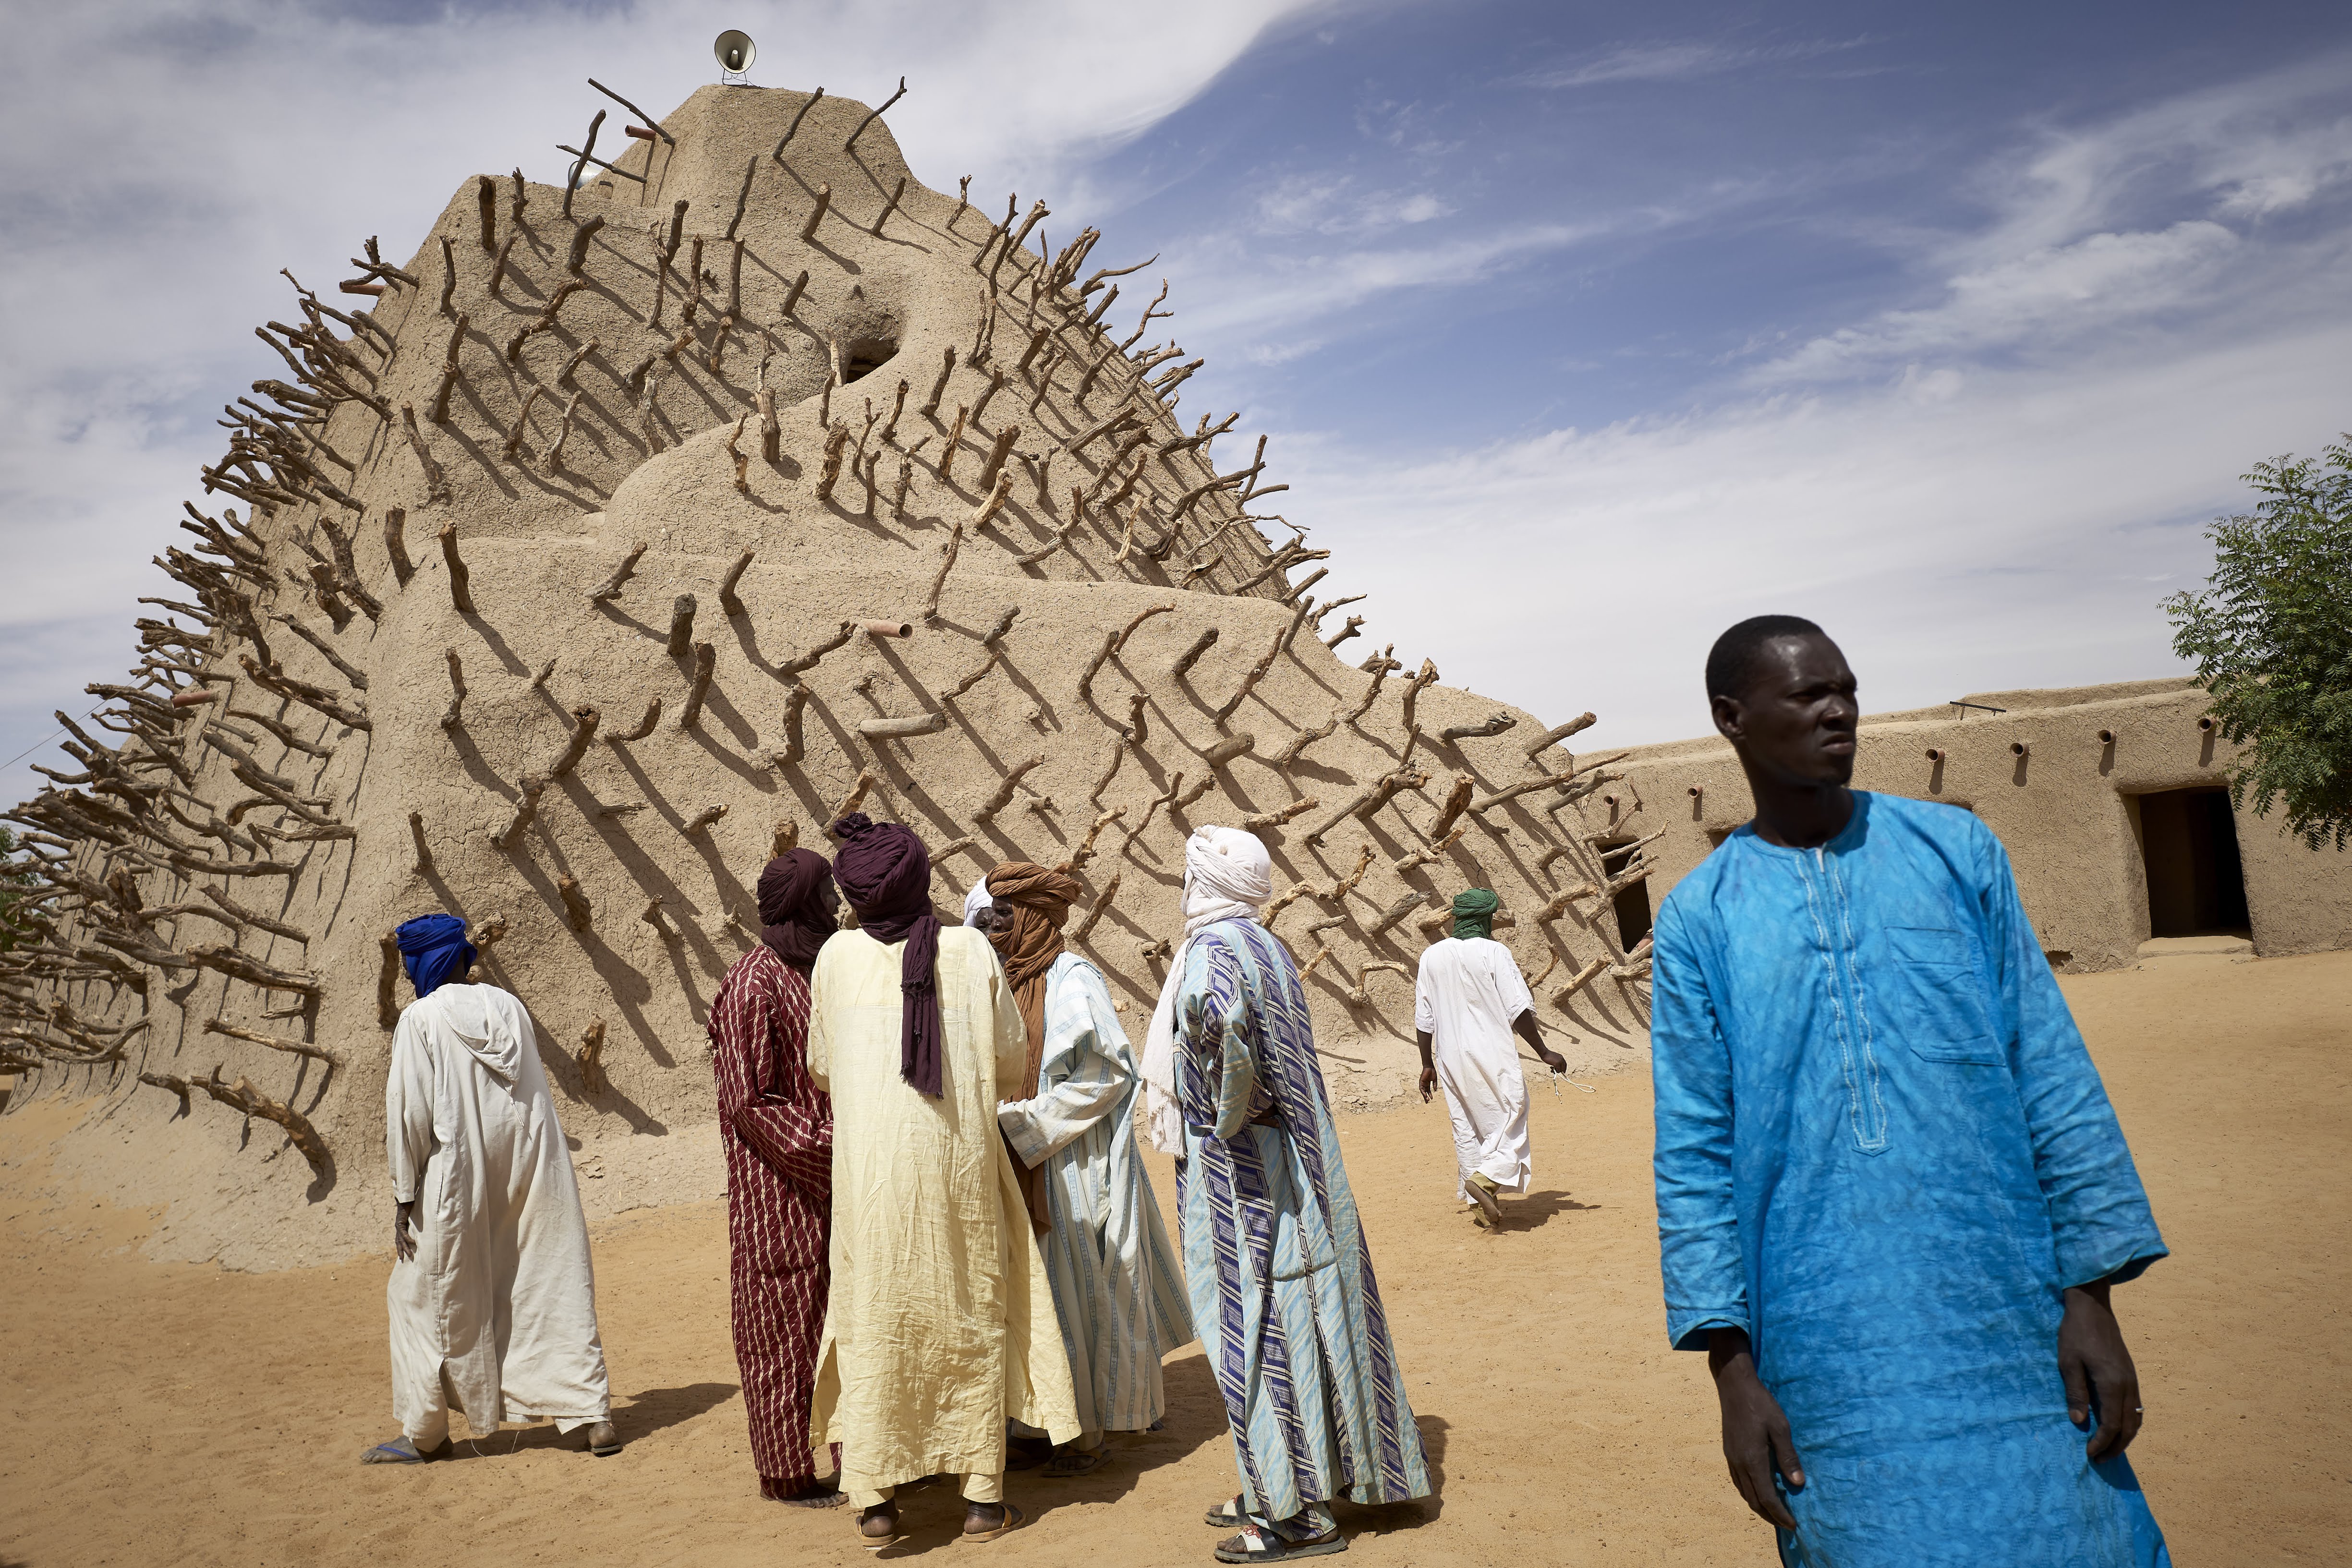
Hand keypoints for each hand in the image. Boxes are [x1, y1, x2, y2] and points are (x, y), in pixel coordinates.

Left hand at [392, 1200, 415, 1262]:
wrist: (406, 1199)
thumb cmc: (411, 1205)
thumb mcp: (414, 1216)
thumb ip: (416, 1221)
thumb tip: (424, 1223)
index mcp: (400, 1226)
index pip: (399, 1239)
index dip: (400, 1247)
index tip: (402, 1254)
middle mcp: (398, 1227)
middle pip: (398, 1242)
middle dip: (400, 1251)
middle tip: (402, 1259)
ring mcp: (398, 1226)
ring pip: (400, 1240)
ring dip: (405, 1248)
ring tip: (410, 1255)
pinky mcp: (399, 1224)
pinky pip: (403, 1234)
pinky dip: (408, 1239)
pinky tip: (413, 1243)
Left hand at [1418, 1065, 1436, 1102]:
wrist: (1430, 1067)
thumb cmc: (1432, 1072)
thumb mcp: (1434, 1080)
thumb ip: (1434, 1085)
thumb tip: (1435, 1090)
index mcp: (1428, 1083)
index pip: (1428, 1091)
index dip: (1429, 1095)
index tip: (1431, 1098)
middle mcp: (1425, 1084)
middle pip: (1425, 1092)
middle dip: (1426, 1097)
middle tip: (1427, 1102)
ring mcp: (1422, 1083)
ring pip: (1423, 1091)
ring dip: (1424, 1095)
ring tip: (1427, 1100)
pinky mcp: (1421, 1081)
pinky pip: (1421, 1088)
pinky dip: (1423, 1092)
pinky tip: (1425, 1095)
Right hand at [1539, 1048, 1567, 1073]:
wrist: (1544, 1052)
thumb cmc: (1547, 1054)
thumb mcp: (1553, 1057)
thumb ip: (1556, 1061)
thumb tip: (1556, 1066)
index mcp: (1561, 1057)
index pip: (1565, 1064)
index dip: (1564, 1068)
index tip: (1563, 1071)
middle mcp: (1561, 1059)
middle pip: (1564, 1067)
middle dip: (1560, 1071)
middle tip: (1555, 1072)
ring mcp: (1560, 1061)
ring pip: (1561, 1070)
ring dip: (1556, 1071)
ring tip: (1551, 1070)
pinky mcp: (1557, 1064)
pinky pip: (1558, 1070)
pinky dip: (1554, 1071)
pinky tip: (1551, 1069)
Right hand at [1709, 1329, 1802, 1529]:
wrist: (1733, 1385)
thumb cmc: (1760, 1404)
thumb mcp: (1780, 1428)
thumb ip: (1788, 1457)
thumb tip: (1798, 1483)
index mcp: (1753, 1460)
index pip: (1767, 1497)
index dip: (1780, 1514)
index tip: (1793, 1525)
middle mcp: (1739, 1464)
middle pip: (1753, 1500)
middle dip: (1770, 1516)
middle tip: (1787, 1524)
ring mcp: (1732, 1458)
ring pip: (1744, 1492)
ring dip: (1759, 1506)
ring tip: (1775, 1511)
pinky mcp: (1729, 1452)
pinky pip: (1738, 1481)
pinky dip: (1750, 1493)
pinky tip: (1758, 1489)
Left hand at [2058, 1281, 2141, 1458]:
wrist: (2092, 1307)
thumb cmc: (2075, 1333)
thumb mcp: (2068, 1363)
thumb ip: (2075, 1393)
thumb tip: (2079, 1422)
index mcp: (2112, 1384)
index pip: (2112, 1425)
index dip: (2102, 1443)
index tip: (2089, 1454)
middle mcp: (2128, 1385)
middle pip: (2129, 1427)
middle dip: (2116, 1447)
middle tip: (2101, 1460)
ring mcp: (2132, 1379)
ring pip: (2136, 1418)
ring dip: (2125, 1436)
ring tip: (2108, 1447)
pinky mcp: (2130, 1374)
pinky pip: (2136, 1406)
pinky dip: (2128, 1422)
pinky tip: (2116, 1425)